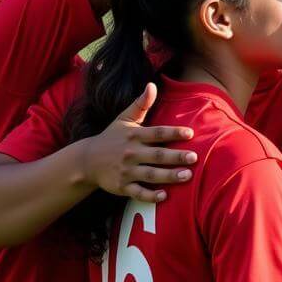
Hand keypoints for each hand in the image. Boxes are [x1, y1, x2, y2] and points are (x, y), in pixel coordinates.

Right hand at [79, 84, 195, 202]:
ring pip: (150, 175)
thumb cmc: (111, 137)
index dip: (173, 133)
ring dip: (169, 176)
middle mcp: (131, 153)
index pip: (157, 133)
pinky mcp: (121, 187)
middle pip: (157, 155)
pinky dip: (150, 195)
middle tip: (194, 158)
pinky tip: (164, 196)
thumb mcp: (124, 118)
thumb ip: (141, 103)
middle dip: (176, 157)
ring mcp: (126, 171)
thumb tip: (152, 85)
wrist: (87, 160)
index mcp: (134, 135)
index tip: (190, 134)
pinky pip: (137, 192)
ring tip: (187, 175)